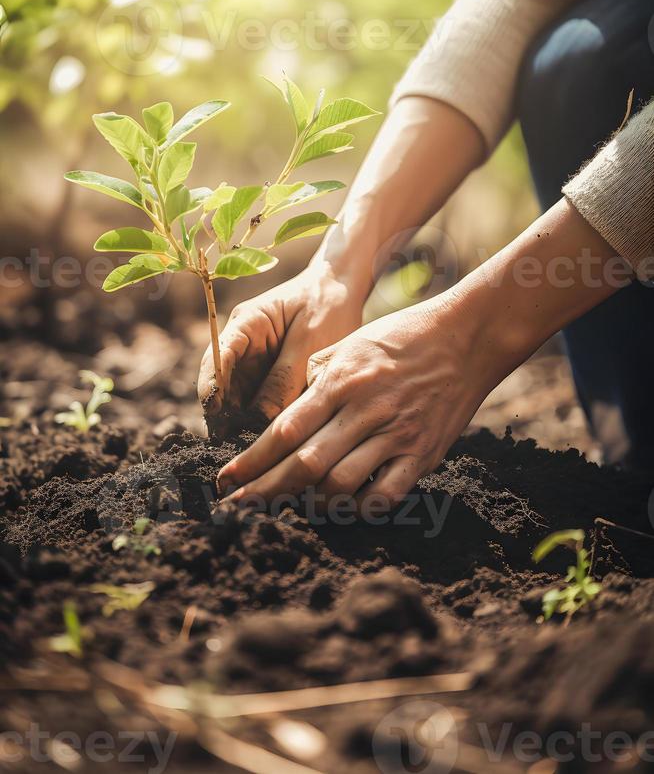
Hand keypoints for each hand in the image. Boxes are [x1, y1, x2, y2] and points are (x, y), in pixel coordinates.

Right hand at [198, 261, 364, 430]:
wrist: (343, 288)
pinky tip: (269, 441)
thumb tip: (260, 418)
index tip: (216, 416)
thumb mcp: (310, 341)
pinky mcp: (268, 377)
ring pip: (238, 398)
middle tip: (237, 446)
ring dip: (242, 422)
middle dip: (226, 415)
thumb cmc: (327, 305)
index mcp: (246, 323)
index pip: (217, 356)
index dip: (211, 387)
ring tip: (254, 449)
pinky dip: (260, 419)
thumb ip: (285, 378)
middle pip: (222, 384)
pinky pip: (257, 401)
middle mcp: (242, 344)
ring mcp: (253, 362)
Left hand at [216, 291, 504, 508]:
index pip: (285, 431)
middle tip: (238, 507)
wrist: (467, 337)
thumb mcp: (352, 342)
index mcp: (342, 380)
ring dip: (308, 502)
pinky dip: (357, 509)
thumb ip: (317, 376)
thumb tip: (290, 411)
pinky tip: (341, 507)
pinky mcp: (422, 454)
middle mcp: (365, 410)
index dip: (252, 461)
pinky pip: (384, 495)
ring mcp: (396, 435)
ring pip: (339, 485)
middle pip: (304, 465)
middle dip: (265, 491)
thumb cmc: (404, 335)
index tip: (226, 480)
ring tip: (291, 504)